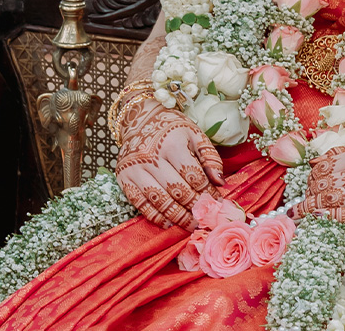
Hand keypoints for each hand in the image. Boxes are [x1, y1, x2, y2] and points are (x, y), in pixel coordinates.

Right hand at [115, 98, 224, 229]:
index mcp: (172, 145)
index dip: (207, 192)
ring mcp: (136, 170)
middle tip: (206, 219)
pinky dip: (155, 216)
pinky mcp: (124, 179)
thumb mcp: (195, 134)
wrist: (140, 120)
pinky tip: (169, 222)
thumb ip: (210, 157)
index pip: (193, 175)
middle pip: (177, 190)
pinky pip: (140, 204)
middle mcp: (152, 158)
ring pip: (159, 200)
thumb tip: (220, 182)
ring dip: (177, 216)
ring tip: (191, 225)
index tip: (217, 203)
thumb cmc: (172, 129)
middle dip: (194, 207)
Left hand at [293, 140, 344, 225]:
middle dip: (307, 194)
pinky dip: (329, 216)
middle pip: (322, 184)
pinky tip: (317, 218)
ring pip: (329, 199)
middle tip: (301, 203)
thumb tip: (315, 162)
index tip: (307, 186)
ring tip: (298, 213)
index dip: (311, 178)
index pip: (323, 167)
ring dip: (309, 207)